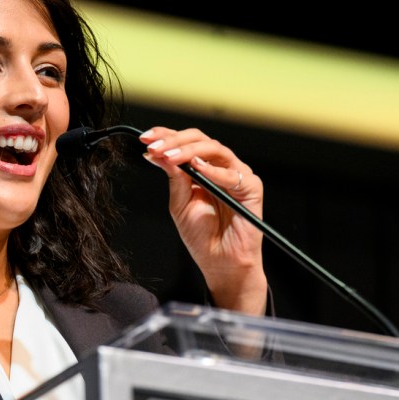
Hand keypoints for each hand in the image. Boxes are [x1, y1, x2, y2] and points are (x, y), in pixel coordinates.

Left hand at [141, 126, 267, 316]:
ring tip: (171, 157)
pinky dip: (214, 170)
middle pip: (200, 140)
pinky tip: (198, 168)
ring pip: (216, 150)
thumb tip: (158, 155)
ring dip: (190, 151)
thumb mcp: (179, 205)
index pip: (185, 143)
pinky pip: (234, 175)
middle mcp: (219, 168)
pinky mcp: (251, 188)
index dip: (166, 136)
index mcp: (202, 170)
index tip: (146, 138)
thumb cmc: (202, 237)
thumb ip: (174, 179)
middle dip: (175, 141)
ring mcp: (236, 176)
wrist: (219, 262)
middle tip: (156, 148)